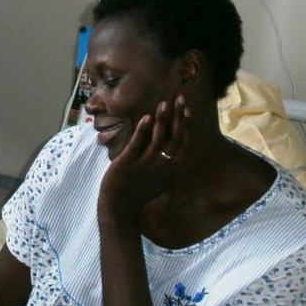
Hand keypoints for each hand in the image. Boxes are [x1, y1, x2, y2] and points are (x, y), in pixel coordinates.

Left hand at [100, 95, 189, 215]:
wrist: (119, 207)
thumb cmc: (140, 191)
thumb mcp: (162, 179)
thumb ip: (169, 163)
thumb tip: (175, 143)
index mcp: (172, 171)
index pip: (184, 144)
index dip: (187, 126)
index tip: (187, 109)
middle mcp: (162, 168)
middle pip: (174, 138)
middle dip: (178, 117)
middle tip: (178, 98)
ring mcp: (144, 166)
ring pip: (158, 140)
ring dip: (162, 120)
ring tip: (163, 103)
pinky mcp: (127, 165)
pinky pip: (137, 145)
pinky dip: (143, 130)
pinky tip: (147, 117)